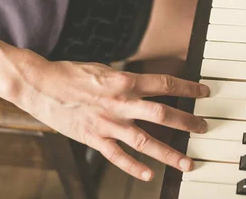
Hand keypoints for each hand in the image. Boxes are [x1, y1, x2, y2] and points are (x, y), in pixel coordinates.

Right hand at [17, 57, 209, 180]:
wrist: (41, 84)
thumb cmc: (73, 73)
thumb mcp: (106, 69)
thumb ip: (127, 79)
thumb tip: (146, 83)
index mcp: (125, 81)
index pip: (165, 84)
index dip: (188, 87)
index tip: (204, 92)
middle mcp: (121, 103)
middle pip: (163, 114)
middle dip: (188, 122)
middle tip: (204, 128)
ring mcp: (108, 124)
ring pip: (145, 141)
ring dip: (169, 153)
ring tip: (187, 162)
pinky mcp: (93, 139)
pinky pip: (118, 157)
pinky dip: (134, 168)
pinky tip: (149, 175)